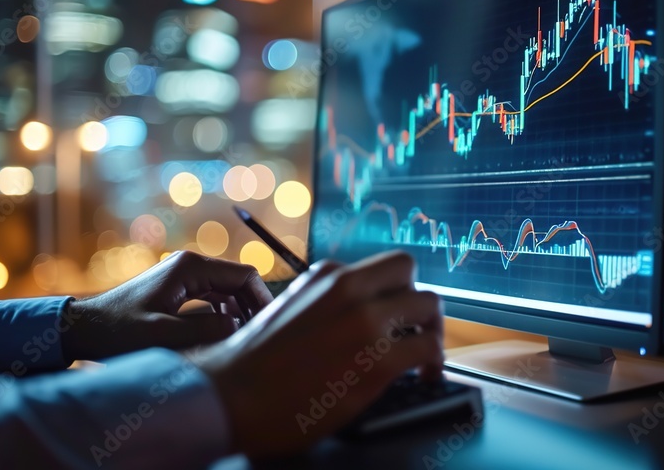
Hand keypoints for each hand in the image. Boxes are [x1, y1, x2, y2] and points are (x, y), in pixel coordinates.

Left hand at [62, 251, 272, 361]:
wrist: (83, 328)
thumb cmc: (118, 331)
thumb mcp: (164, 335)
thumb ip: (206, 330)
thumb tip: (239, 326)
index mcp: (191, 267)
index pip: (245, 275)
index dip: (262, 299)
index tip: (268, 325)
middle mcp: (190, 265)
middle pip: (238, 282)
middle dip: (251, 307)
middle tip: (258, 336)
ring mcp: (183, 276)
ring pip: (227, 291)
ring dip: (237, 312)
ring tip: (240, 339)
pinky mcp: (177, 288)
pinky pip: (212, 298)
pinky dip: (222, 314)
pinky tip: (219, 335)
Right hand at [192, 251, 442, 458]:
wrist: (228, 396)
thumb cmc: (250, 366)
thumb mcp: (288, 311)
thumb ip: (325, 304)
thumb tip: (355, 315)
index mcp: (325, 276)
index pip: (379, 268)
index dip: (393, 292)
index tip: (397, 313)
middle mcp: (348, 288)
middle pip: (410, 271)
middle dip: (417, 300)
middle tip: (416, 330)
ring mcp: (365, 321)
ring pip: (430, 304)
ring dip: (432, 330)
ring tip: (426, 357)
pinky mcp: (378, 358)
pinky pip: (429, 348)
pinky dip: (435, 362)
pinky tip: (426, 377)